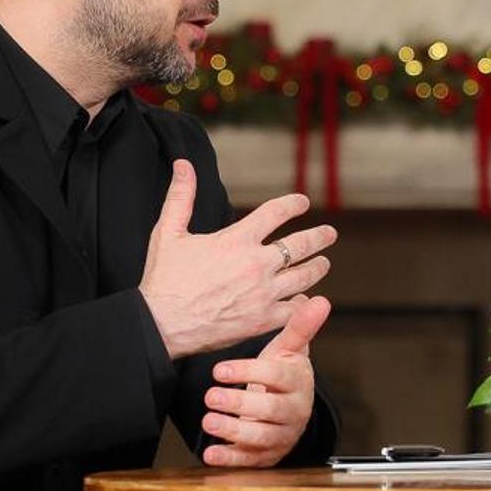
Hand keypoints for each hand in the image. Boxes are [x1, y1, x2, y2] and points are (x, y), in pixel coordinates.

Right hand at [139, 159, 335, 358]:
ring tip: (323, 263)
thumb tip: (183, 165)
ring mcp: (263, 293)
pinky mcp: (263, 320)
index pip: (276, 212)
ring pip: (304, 276)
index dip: (293, 204)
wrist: (161, 325)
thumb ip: (181, 197)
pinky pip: (295, 308)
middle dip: (320, 236)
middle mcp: (256, 264)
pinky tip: (305, 297)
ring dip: (318, 267)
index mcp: (236, 239)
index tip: (302, 202)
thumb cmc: (164, 280)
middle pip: (301, 244)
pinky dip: (303, 301)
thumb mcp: (168, 232)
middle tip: (330, 234)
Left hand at [201, 294, 331, 466]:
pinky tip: (211, 453)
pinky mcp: (267, 455)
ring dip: (233, 430)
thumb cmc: (284, 376)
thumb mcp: (289, 350)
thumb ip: (300, 327)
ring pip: (260, 436)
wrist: (290, 409)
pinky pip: (249, 460)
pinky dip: (230, 458)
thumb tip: (321, 300)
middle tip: (211, 396)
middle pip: (270, 408)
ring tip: (209, 420)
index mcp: (299, 382)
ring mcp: (281, 435)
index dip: (249, 372)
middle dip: (239, 403)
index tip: (220, 370)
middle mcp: (294, 411)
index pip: (276, 376)